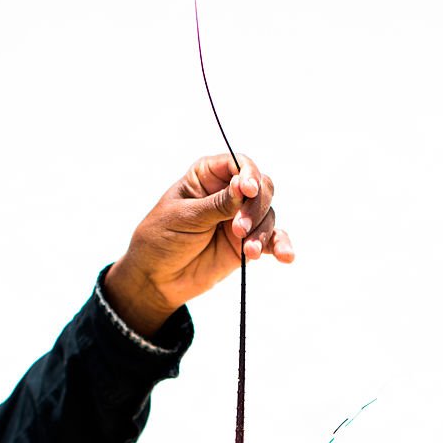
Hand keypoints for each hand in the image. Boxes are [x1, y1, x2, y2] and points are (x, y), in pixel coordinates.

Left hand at [103, 153, 293, 337]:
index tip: (248, 190)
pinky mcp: (247, 244)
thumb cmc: (161, 239)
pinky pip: (272, 241)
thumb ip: (217, 204)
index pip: (239, 164)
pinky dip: (281, 247)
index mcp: (208, 176)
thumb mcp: (185, 217)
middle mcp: (229, 194)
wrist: (157, 278)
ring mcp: (240, 219)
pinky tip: (286, 257)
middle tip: (239, 230)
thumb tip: (245, 187)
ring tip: (249, 252)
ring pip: (268, 216)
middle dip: (256, 208)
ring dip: (263, 233)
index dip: (248, 174)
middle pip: (261, 188)